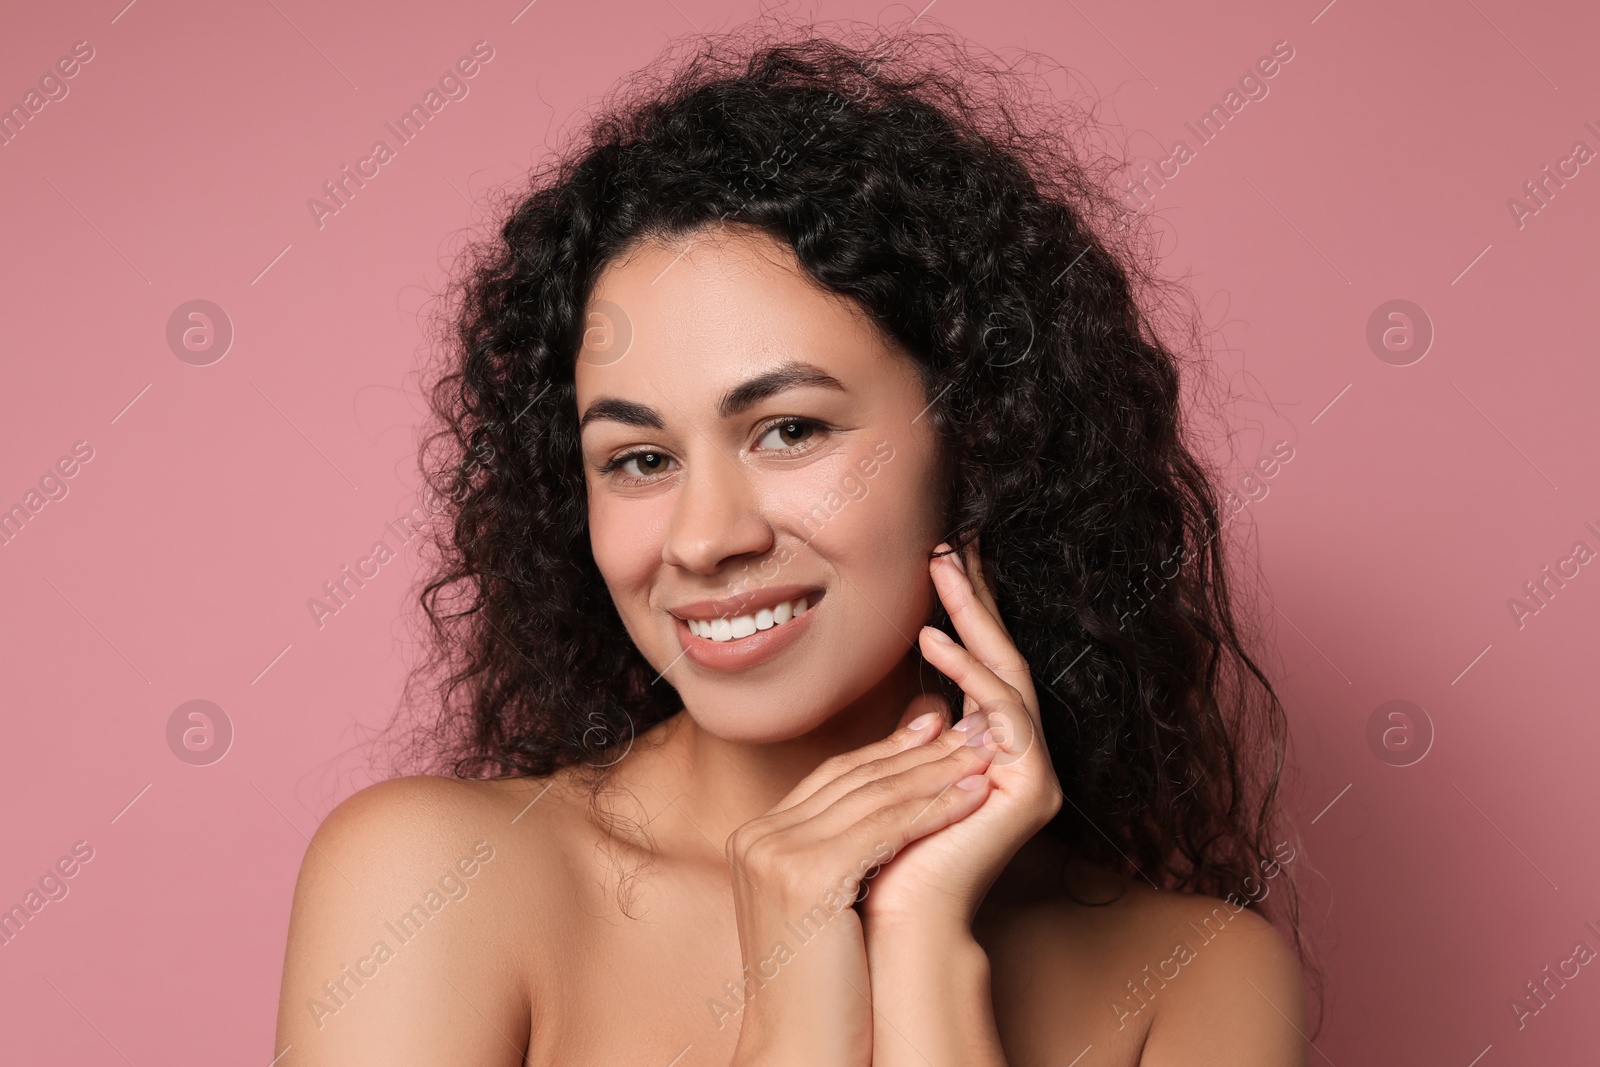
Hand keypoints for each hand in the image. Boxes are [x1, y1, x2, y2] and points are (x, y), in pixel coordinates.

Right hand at [722, 709, 998, 1065]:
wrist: (799, 1048)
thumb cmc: (821, 989)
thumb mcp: (821, 904)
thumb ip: (838, 851)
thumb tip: (889, 802)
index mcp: (755, 839)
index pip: (833, 777)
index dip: (887, 749)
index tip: (932, 726)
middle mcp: (758, 838)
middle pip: (853, 778)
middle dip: (918, 750)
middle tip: (968, 726)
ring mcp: (777, 854)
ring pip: (874, 797)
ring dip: (936, 770)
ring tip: (982, 752)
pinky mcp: (807, 877)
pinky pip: (887, 829)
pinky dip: (935, 807)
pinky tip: (973, 796)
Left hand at [858, 538, 1063, 930]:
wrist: (896, 920)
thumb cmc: (886, 854)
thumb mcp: (897, 777)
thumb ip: (916, 740)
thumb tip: (924, 703)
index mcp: (991, 749)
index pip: (981, 662)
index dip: (966, 608)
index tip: (941, 554)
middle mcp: (1019, 755)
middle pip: (1002, 657)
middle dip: (977, 596)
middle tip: (952, 538)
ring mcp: (1031, 771)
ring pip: (1007, 674)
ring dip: (974, 616)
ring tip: (941, 571)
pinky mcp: (1031, 788)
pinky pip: (1003, 714)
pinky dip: (969, 673)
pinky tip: (934, 640)